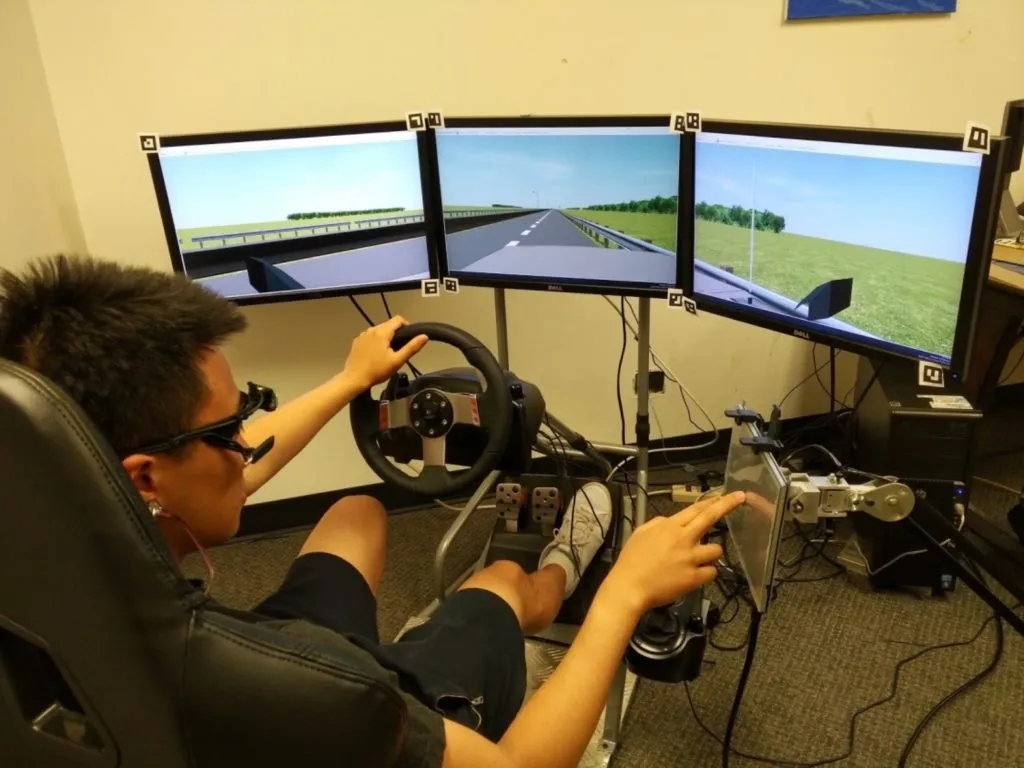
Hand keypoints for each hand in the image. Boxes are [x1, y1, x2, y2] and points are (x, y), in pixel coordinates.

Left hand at [343, 316, 427, 390]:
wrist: (354, 379)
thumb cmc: (376, 371)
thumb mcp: (398, 360)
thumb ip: (412, 347)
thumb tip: (424, 337)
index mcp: (382, 332)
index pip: (398, 319)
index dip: (407, 326)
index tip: (408, 338)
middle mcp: (371, 330)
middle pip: (388, 325)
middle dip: (396, 334)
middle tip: (399, 350)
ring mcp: (362, 335)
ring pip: (379, 331)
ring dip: (385, 338)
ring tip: (387, 354)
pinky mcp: (357, 342)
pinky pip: (370, 337)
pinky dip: (375, 342)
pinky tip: (376, 355)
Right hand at [602, 491, 745, 615]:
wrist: (629, 587)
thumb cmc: (631, 561)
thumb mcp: (640, 533)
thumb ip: (658, 523)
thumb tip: (671, 521)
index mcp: (669, 527)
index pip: (695, 509)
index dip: (711, 501)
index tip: (723, 495)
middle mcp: (683, 539)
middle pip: (710, 518)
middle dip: (727, 504)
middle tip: (740, 498)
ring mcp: (690, 559)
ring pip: (716, 549)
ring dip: (711, 552)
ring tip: (699, 559)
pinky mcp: (694, 578)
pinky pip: (712, 572)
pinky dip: (706, 572)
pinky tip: (696, 574)